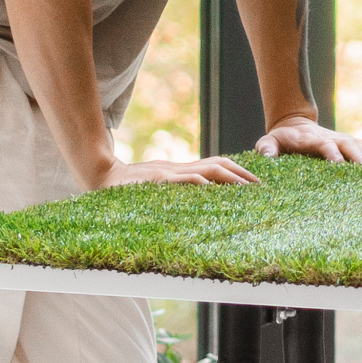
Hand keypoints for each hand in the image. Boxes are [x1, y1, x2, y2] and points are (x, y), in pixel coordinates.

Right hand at [108, 154, 259, 187]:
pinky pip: (182, 180)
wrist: (101, 176)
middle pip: (218, 164)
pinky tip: (211, 187)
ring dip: (229, 178)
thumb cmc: (127, 187)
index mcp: (180, 170)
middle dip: (242, 174)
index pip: (215, 165)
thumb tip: (196, 198)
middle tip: (260, 187)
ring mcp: (169, 174)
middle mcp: (179, 169)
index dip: (237, 171)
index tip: (255, 182)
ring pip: (206, 171)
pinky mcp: (157, 181)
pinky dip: (198, 182)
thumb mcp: (156, 187)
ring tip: (246, 187)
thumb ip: (175, 190)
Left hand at [254, 117, 361, 165]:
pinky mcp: (346, 143)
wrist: (294, 125)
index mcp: (311, 140)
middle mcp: (329, 138)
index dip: (332, 153)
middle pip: (347, 143)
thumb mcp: (269, 142)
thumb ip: (266, 148)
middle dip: (357, 155)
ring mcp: (340, 139)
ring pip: (358, 144)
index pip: (324, 145)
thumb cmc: (281, 139)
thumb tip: (267, 156)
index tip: (339, 163)